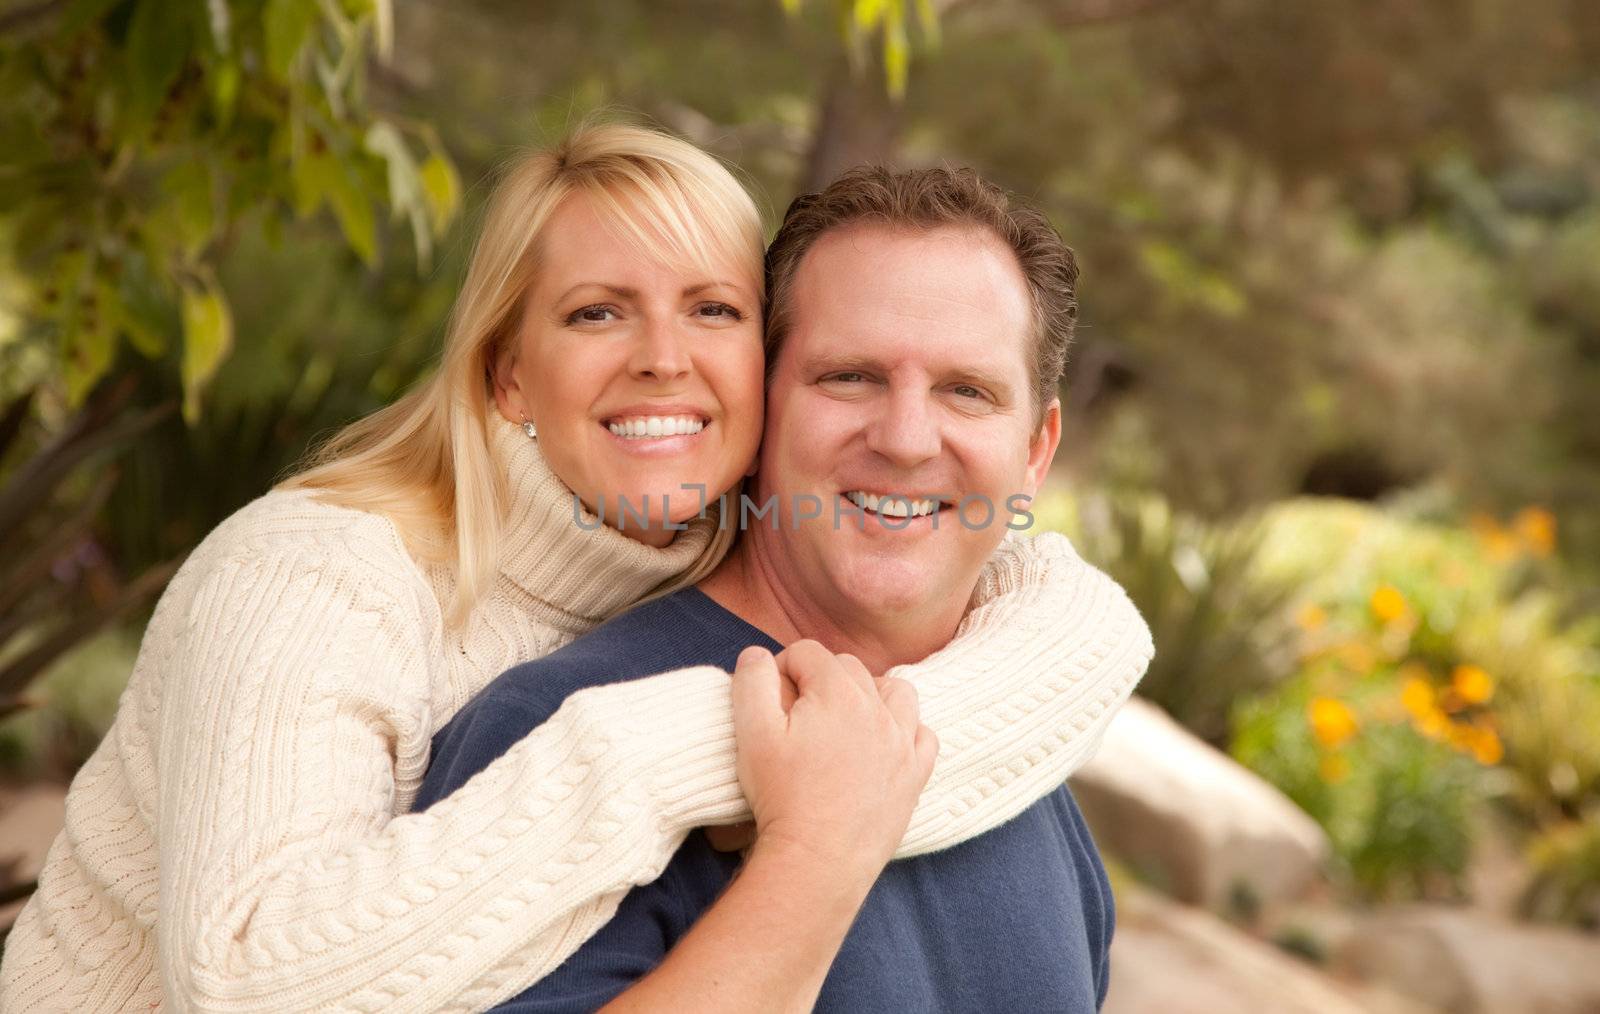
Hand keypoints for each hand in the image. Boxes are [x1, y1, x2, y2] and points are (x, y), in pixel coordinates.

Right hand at [728, 641, 938, 880]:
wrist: (817, 860)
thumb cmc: (780, 796)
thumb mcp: (751, 732)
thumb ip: (752, 681)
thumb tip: (756, 654)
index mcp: (837, 692)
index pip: (808, 652)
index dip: (782, 667)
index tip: (769, 696)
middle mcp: (878, 709)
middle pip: (849, 668)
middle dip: (821, 678)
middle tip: (797, 712)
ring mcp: (902, 742)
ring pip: (896, 692)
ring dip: (871, 694)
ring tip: (845, 717)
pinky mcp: (915, 775)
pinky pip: (923, 735)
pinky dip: (906, 731)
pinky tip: (883, 744)